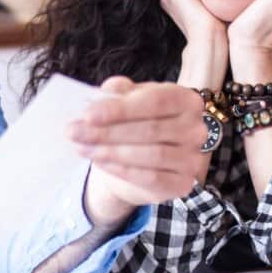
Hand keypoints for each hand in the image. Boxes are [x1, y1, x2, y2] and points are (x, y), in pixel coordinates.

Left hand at [69, 77, 207, 223]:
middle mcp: (196, 129)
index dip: (121, 108)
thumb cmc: (136, 123)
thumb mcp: (129, 102)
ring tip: (82, 147)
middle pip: (150, 129)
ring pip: (150, 155)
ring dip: (110, 151)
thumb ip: (121, 92)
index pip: (156, 101)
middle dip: (107, 131)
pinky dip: (122, 170)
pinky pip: (151, 178)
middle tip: (75, 132)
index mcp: (186, 100)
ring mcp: (193, 158)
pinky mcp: (183, 184)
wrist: (141, 160)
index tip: (88, 114)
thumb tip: (110, 89)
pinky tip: (100, 162)